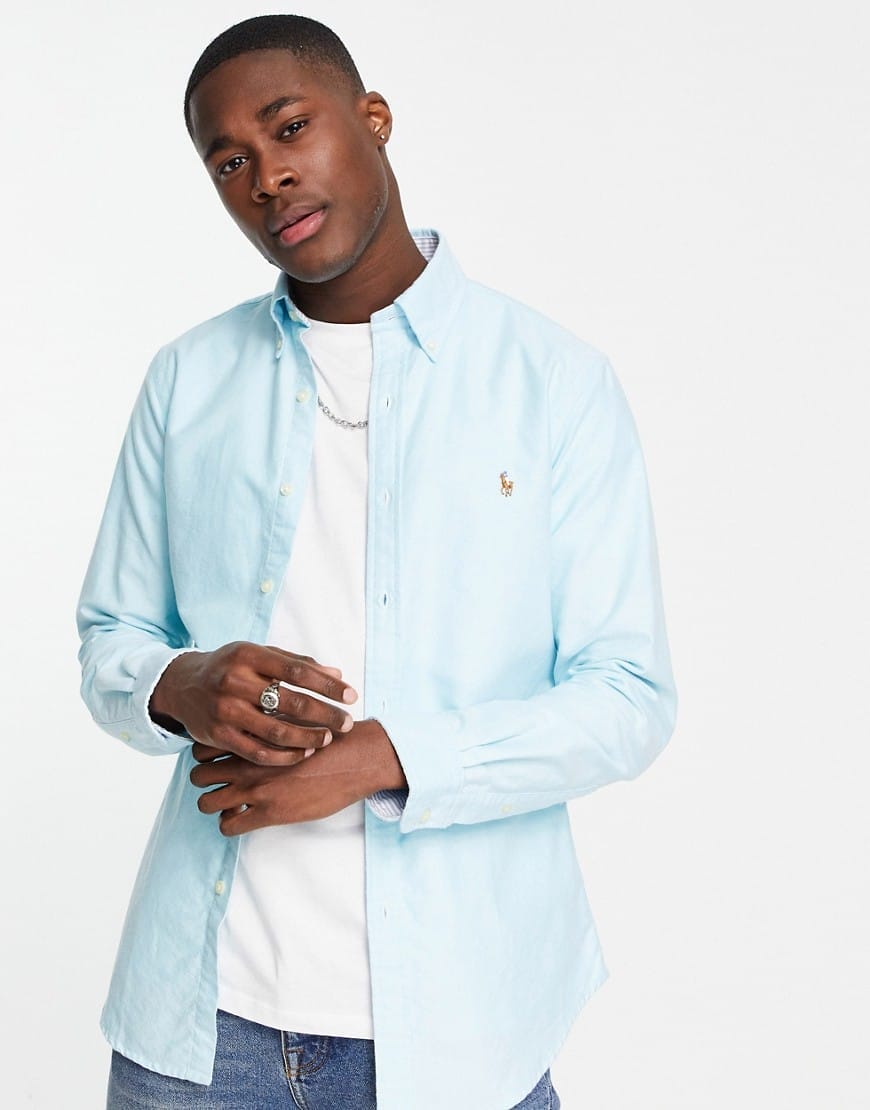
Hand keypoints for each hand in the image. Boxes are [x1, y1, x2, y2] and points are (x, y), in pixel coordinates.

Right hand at [149, 641, 357, 764]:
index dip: (328, 685)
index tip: (351, 695)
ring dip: (308, 738)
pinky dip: (285, 756)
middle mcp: (235, 681)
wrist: (182, 686)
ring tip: (328, 739)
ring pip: (277, 731)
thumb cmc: (230, 667)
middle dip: (325, 714)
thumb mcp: (259, 655)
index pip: (298, 671)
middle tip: (347, 723)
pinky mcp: (218, 736)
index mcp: (249, 655)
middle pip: (291, 702)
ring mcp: (225, 711)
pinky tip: (304, 753)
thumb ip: (296, 663)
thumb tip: (337, 673)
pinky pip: (258, 752)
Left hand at [189, 718, 407, 834]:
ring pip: (206, 803)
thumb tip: (255, 722)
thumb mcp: (293, 719)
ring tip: (232, 803)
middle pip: (198, 775)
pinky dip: (231, 823)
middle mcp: (246, 762)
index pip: (202, 748)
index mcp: (251, 737)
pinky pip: (228, 826)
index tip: (218, 761)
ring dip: (215, 805)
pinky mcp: (268, 813)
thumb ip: (267, 723)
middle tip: (221, 784)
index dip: (206, 757)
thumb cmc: (329, 737)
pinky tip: (247, 816)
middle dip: (205, 782)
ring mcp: (255, 789)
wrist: (354, 758)